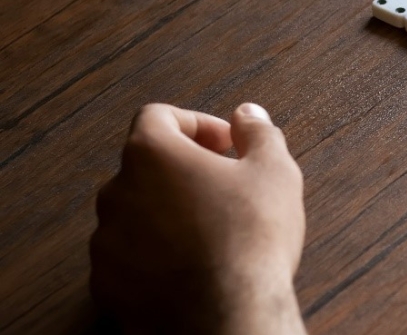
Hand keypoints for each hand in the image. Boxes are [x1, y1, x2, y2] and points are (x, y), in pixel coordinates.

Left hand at [91, 103, 306, 334]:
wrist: (225, 315)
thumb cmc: (249, 241)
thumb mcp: (274, 173)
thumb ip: (259, 134)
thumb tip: (249, 115)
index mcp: (151, 154)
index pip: (159, 116)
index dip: (197, 124)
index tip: (226, 144)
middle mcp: (116, 192)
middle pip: (146, 166)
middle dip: (184, 172)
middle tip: (226, 189)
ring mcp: (107, 242)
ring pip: (137, 214)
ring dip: (169, 215)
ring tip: (212, 233)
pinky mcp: (107, 284)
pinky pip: (129, 258)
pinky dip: (156, 255)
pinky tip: (193, 266)